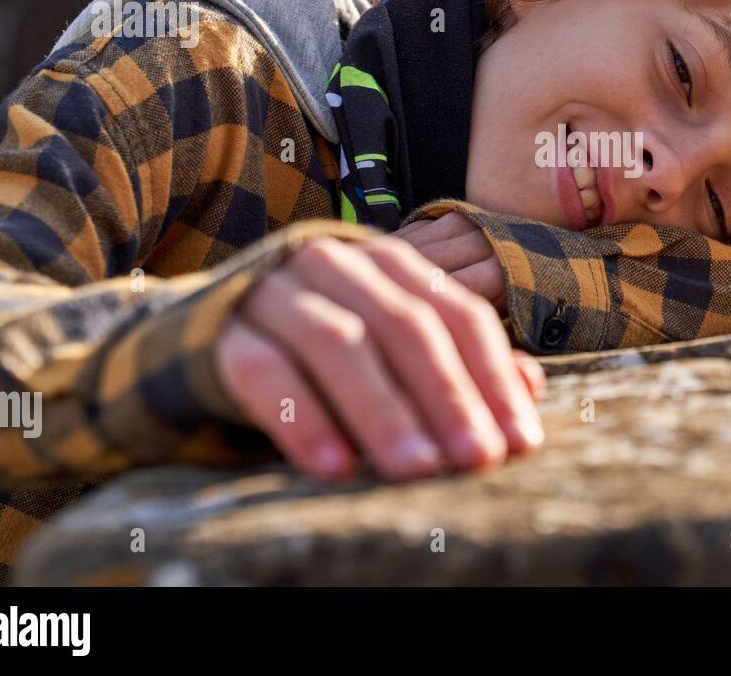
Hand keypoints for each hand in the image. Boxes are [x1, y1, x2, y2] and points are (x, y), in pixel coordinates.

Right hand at [214, 233, 544, 482]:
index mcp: (388, 264)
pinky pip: (263, 371)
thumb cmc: (318, 350)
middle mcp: (335, 263)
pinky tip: (335, 465)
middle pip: (404, 325)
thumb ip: (457, 362)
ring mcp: (275, 291)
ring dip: (383, 409)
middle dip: (448, 394)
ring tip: (417, 467)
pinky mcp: (222, 330)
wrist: (199, 336)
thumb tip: (532, 388)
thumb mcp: (391, 350)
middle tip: (478, 458)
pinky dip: (302, 418)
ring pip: (338, 343)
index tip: (518, 441)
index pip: (456, 312)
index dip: (492, 376)